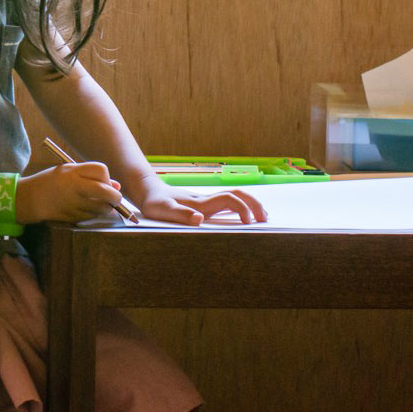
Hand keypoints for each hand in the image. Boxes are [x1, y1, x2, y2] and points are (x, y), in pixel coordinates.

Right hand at [15, 162, 125, 222]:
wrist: (31, 199)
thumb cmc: (51, 182)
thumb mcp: (69, 171)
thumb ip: (92, 176)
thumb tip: (117, 186)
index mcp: (73, 172)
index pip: (101, 170)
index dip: (107, 177)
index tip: (105, 181)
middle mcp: (74, 187)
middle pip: (106, 192)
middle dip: (115, 197)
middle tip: (115, 198)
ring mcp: (74, 204)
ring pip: (102, 208)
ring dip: (106, 208)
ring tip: (100, 204)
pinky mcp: (73, 217)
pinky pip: (92, 217)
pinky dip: (95, 214)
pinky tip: (87, 210)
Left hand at [136, 182, 267, 225]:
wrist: (146, 189)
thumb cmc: (152, 202)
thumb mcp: (161, 210)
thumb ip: (179, 214)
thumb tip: (200, 219)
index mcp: (200, 203)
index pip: (228, 199)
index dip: (242, 208)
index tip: (249, 223)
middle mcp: (206, 200)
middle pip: (237, 195)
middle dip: (254, 204)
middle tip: (265, 219)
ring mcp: (205, 201)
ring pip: (233, 197)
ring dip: (249, 204)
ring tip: (262, 218)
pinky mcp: (202, 204)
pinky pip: (226, 203)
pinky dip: (239, 208)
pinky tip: (243, 218)